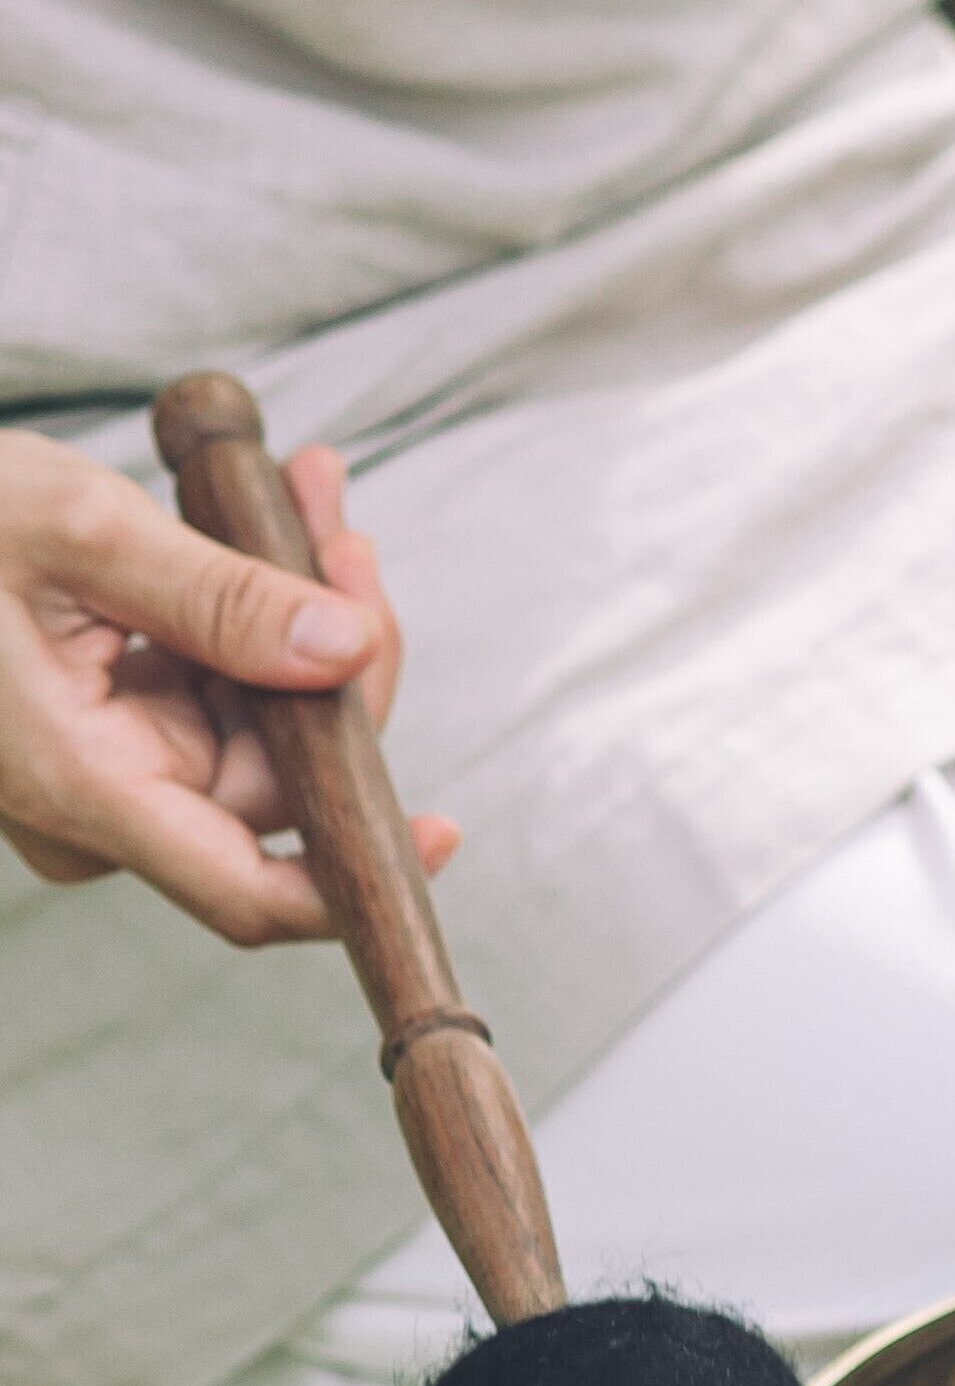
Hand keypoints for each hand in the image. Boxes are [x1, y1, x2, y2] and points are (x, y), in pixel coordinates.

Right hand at [0, 430, 447, 944]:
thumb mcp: (75, 530)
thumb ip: (217, 597)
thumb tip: (348, 650)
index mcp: (83, 785)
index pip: (252, 892)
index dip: (360, 878)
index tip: (448, 831)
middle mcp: (106, 800)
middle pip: (288, 777)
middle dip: (340, 651)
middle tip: (345, 534)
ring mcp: (117, 765)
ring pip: (270, 720)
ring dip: (307, 609)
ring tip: (313, 493)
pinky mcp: (123, 724)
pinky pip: (228, 684)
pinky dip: (260, 607)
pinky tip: (280, 516)